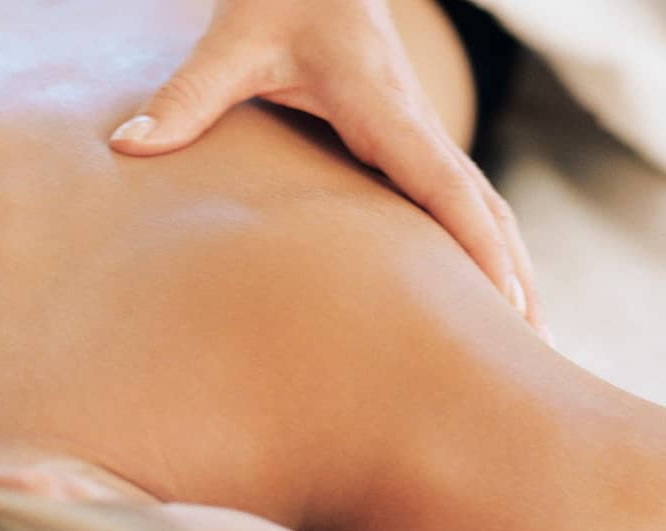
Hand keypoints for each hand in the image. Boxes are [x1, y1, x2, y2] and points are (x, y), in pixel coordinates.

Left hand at [107, 0, 545, 337]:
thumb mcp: (232, 41)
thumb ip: (187, 95)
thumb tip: (129, 144)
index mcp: (384, 109)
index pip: (444, 185)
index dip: (477, 245)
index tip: (505, 304)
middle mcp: (416, 129)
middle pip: (483, 212)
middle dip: (514, 278)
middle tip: (537, 355)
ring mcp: (420, 140)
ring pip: (484, 211)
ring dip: (512, 269)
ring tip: (532, 342)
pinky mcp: (410, 148)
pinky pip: (461, 206)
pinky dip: (487, 250)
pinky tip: (487, 295)